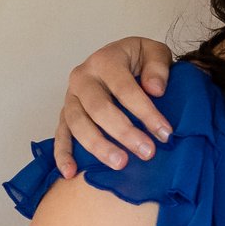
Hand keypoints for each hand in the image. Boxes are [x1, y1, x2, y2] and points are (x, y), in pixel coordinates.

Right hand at [53, 39, 177, 177]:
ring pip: (77, 124)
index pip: (124, 88)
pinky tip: (70, 173)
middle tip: (147, 152)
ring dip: (98, 146)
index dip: (145, 111)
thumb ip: (158, 67)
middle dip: (124, 132)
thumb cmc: (140, 60)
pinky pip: (60, 134)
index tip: (165, 132)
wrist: (120, 59)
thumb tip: (155, 89)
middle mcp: (82, 78)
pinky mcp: (65, 114)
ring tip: (120, 164)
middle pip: (99, 108)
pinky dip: (62, 154)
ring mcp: (70, 97)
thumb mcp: (154, 52)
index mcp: (105, 60)